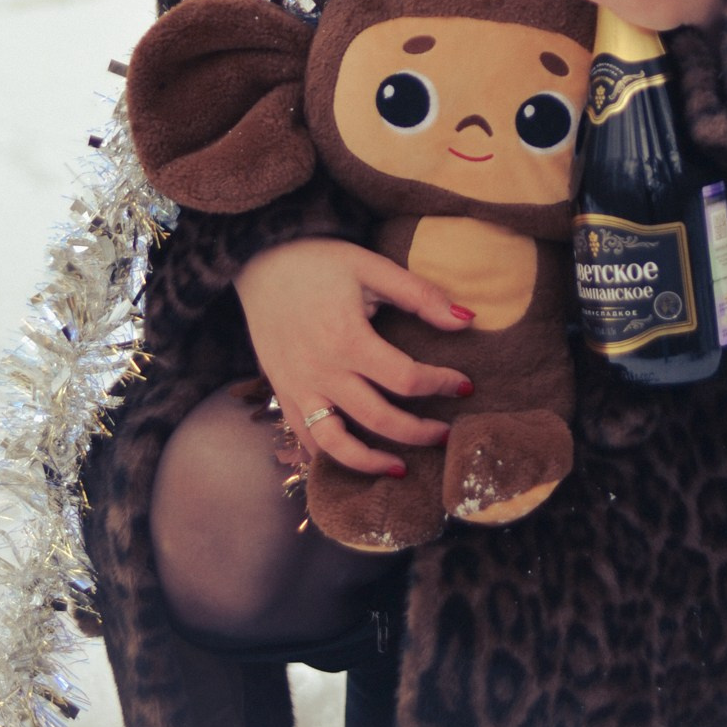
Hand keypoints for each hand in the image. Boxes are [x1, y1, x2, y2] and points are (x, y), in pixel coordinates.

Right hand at [233, 237, 473, 476]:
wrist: (260, 259)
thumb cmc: (320, 260)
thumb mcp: (372, 266)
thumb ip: (419, 295)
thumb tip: (467, 320)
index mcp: (347, 339)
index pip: (406, 379)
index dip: (442, 385)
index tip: (465, 385)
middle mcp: (322, 371)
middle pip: (378, 419)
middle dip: (419, 432)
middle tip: (446, 434)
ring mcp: (298, 387)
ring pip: (336, 444)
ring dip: (370, 463)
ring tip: (400, 467)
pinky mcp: (282, 392)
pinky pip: (304, 438)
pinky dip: (328, 457)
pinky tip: (353, 460)